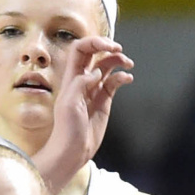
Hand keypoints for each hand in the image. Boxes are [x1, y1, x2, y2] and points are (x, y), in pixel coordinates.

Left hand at [42, 35, 133, 189]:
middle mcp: (82, 81)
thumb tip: (97, 71)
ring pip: (107, 66)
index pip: (80, 49)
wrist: (72, 151)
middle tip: (119, 49)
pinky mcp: (104, 101)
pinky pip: (114, 83)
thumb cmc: (66, 130)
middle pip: (95, 54)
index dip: (93, 42)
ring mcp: (94, 90)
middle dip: (107, 47)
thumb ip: (81, 83)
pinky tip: (128, 79)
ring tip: (128, 63)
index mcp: (71, 78)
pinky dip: (122, 77)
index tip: (108, 46)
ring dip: (118, 60)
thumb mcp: (69, 104)